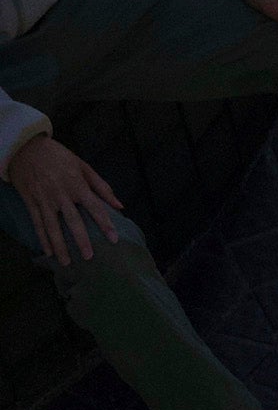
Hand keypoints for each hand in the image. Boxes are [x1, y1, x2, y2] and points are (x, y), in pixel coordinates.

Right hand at [4, 130, 131, 265]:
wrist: (25, 147)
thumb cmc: (58, 156)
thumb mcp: (83, 166)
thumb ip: (102, 186)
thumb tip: (119, 205)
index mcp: (77, 185)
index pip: (94, 208)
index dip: (105, 224)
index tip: (113, 239)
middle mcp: (60, 194)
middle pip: (73, 221)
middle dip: (81, 240)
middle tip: (89, 257)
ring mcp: (44, 199)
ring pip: (52, 226)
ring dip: (59, 245)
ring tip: (66, 262)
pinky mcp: (30, 201)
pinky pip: (37, 223)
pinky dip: (42, 238)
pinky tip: (48, 252)